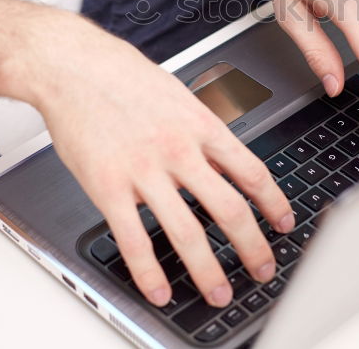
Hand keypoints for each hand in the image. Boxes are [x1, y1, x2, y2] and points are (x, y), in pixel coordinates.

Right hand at [27, 20, 293, 309]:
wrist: (73, 66)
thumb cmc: (124, 76)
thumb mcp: (179, 96)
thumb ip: (202, 134)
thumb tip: (225, 163)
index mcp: (201, 126)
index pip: (251, 172)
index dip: (274, 204)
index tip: (284, 224)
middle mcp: (179, 150)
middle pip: (228, 209)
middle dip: (252, 247)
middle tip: (264, 270)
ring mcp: (143, 171)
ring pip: (186, 231)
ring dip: (208, 270)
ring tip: (219, 292)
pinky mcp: (107, 187)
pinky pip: (133, 239)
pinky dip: (150, 273)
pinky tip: (160, 289)